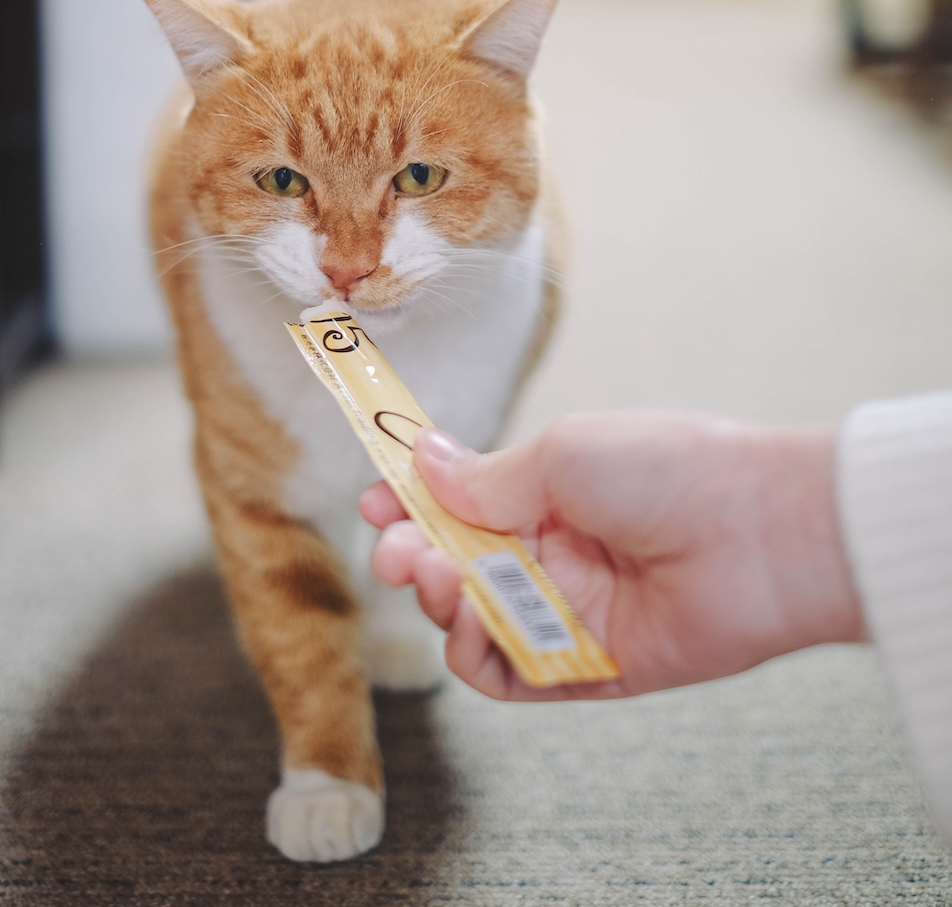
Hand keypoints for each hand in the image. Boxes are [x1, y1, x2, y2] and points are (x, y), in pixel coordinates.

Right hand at [359, 411, 864, 701]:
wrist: (755, 532)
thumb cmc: (667, 470)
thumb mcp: (561, 455)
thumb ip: (487, 479)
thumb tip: (422, 459)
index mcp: (549, 492)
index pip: (462, 502)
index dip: (412, 501)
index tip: (374, 498)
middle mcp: (554, 552)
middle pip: (456, 564)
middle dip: (413, 555)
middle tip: (395, 550)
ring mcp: (568, 611)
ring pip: (473, 621)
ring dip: (442, 602)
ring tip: (444, 576)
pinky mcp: (586, 669)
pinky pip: (510, 674)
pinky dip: (479, 654)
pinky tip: (477, 624)